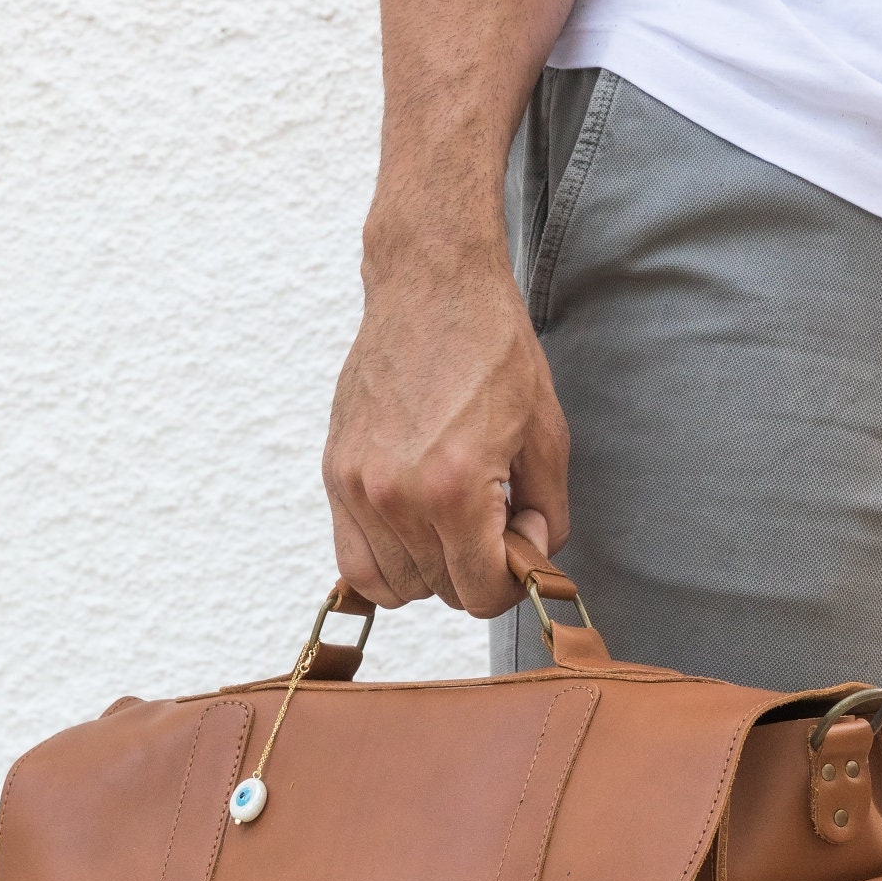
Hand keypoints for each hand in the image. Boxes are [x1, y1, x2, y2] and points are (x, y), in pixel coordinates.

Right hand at [322, 238, 569, 615]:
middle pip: (440, 592)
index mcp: (453, 489)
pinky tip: (417, 533)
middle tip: (494, 527)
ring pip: (395, 586)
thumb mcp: (546, 435)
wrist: (431, 286)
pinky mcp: (335, 474)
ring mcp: (357, 487)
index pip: (478, 593)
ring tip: (454, 525)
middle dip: (475, 572)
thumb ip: (546, 515)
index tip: (519, 561)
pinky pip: (355, 562)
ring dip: (432, 572)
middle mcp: (395, 496)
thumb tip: (528, 561)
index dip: (509, 587)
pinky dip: (388, 565)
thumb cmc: (494, 351)